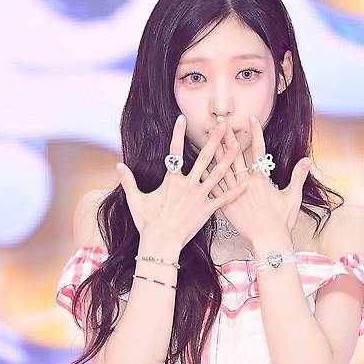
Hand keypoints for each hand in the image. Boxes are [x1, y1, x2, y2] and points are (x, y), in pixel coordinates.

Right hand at [115, 115, 247, 249]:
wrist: (160, 244)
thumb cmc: (147, 223)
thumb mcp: (135, 200)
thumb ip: (128, 181)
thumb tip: (117, 166)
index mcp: (171, 180)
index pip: (174, 151)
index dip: (178, 133)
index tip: (182, 118)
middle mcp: (187, 185)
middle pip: (204, 158)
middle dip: (214, 140)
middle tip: (224, 125)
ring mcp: (199, 197)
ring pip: (217, 174)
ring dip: (229, 159)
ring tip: (239, 145)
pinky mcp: (206, 211)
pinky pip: (223, 199)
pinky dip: (235, 191)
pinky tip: (246, 182)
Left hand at [202, 116, 310, 247]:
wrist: (269, 241)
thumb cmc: (282, 222)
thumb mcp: (293, 197)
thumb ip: (298, 177)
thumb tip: (306, 160)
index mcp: (262, 180)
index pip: (259, 151)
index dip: (256, 133)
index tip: (251, 118)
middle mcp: (246, 184)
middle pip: (236, 156)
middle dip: (228, 137)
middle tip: (221, 122)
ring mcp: (235, 194)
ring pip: (222, 169)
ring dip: (215, 152)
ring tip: (208, 138)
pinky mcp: (226, 205)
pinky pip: (214, 188)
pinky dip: (206, 176)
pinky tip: (198, 165)